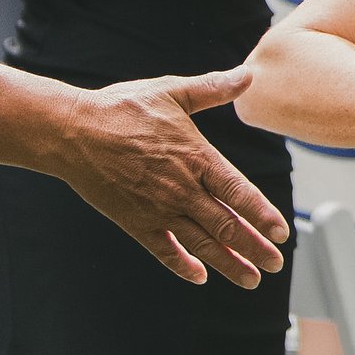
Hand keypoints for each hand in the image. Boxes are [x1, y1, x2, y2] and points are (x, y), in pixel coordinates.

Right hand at [49, 67, 290, 286]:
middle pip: (226, 225)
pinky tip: (200, 277)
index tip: (282, 233)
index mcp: (197, 158)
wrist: (72, 132)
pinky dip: (183, 265)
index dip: (262, 215)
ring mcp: (158, 209)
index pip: (239, 193)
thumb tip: (248, 74)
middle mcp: (182, 189)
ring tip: (251, 280)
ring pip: (201, 244)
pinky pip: (164, 250)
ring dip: (228, 264)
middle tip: (276, 265)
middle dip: (254, 248)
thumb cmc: (123, 108)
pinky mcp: (135, 222)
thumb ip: (213, 88)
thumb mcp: (172, 91)